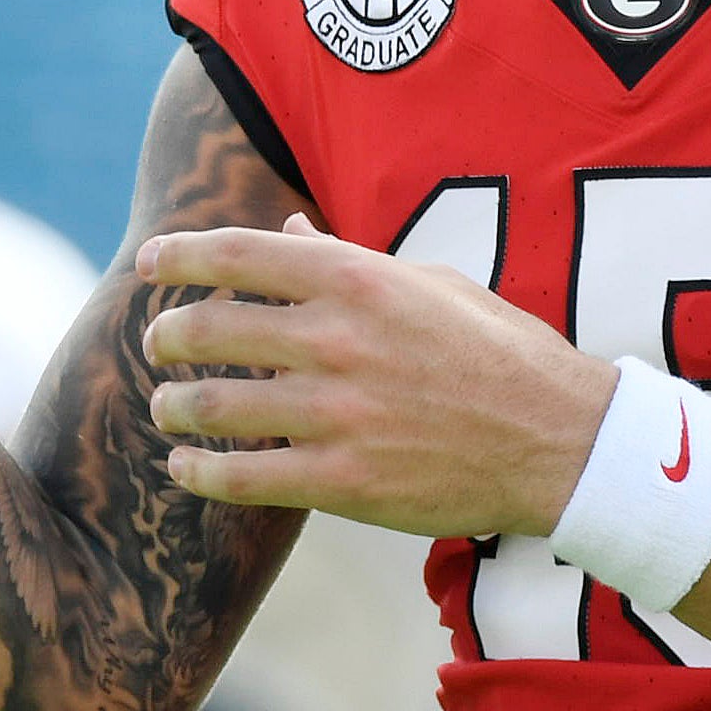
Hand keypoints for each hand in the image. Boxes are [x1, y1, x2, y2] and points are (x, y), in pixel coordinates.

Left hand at [135, 217, 618, 536]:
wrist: (560, 441)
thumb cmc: (501, 353)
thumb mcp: (433, 284)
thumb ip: (352, 259)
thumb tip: (291, 229)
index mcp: (358, 280)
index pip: (238, 254)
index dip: (179, 256)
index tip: (150, 265)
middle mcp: (336, 340)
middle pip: (209, 329)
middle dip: (165, 336)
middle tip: (157, 344)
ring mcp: (335, 413)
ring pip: (212, 406)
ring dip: (172, 405)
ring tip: (166, 406)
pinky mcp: (341, 480)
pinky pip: (241, 478)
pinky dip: (198, 472)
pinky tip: (186, 467)